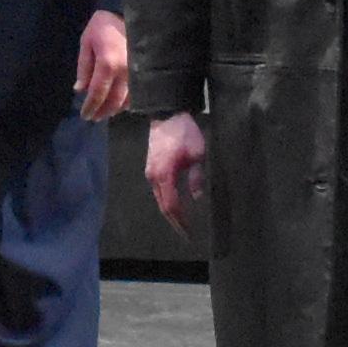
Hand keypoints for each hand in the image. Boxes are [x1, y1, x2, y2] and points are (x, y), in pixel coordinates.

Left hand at [74, 8, 129, 121]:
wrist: (131, 12)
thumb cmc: (103, 26)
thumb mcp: (87, 42)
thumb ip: (83, 67)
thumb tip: (80, 90)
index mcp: (107, 64)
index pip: (97, 93)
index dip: (90, 107)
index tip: (85, 115)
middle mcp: (124, 72)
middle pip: (114, 101)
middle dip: (103, 111)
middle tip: (94, 117)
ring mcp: (137, 72)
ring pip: (127, 100)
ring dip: (115, 109)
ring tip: (106, 111)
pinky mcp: (145, 71)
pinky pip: (137, 93)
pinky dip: (127, 101)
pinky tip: (120, 102)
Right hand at [144, 110, 211, 243]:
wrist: (167, 113)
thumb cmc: (184, 132)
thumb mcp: (197, 154)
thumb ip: (196, 177)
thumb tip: (197, 196)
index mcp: (165, 175)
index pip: (172, 206)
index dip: (181, 221)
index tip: (190, 233)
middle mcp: (153, 177)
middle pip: (163, 206)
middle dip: (175, 221)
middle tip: (186, 233)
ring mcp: (150, 172)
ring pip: (160, 199)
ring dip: (171, 211)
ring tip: (182, 222)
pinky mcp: (151, 167)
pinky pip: (159, 190)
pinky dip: (167, 200)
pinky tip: (176, 203)